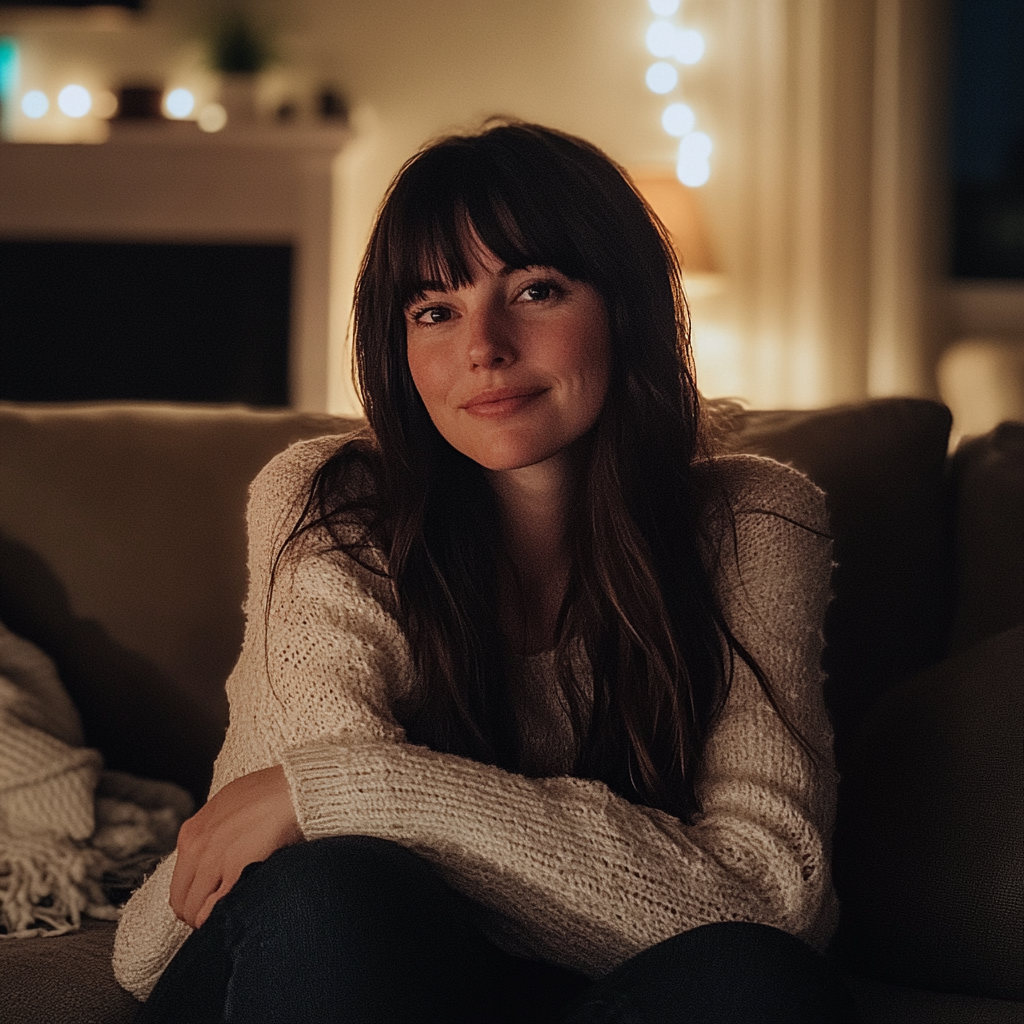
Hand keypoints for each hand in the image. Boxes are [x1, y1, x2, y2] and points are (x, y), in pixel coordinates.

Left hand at [169, 764, 301, 928]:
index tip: (207, 901)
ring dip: (208, 920)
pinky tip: (236, 914)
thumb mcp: (228, 804)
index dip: (193, 896)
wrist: (294, 789)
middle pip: (181, 900)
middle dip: (195, 913)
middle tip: (216, 917)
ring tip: (228, 918)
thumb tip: (217, 849)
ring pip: (193, 911)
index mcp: (192, 832)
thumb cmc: (269, 792)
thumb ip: (216, 830)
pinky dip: (222, 918)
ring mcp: (213, 861)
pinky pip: (213, 910)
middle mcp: (196, 849)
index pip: (178, 881)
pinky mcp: (234, 871)